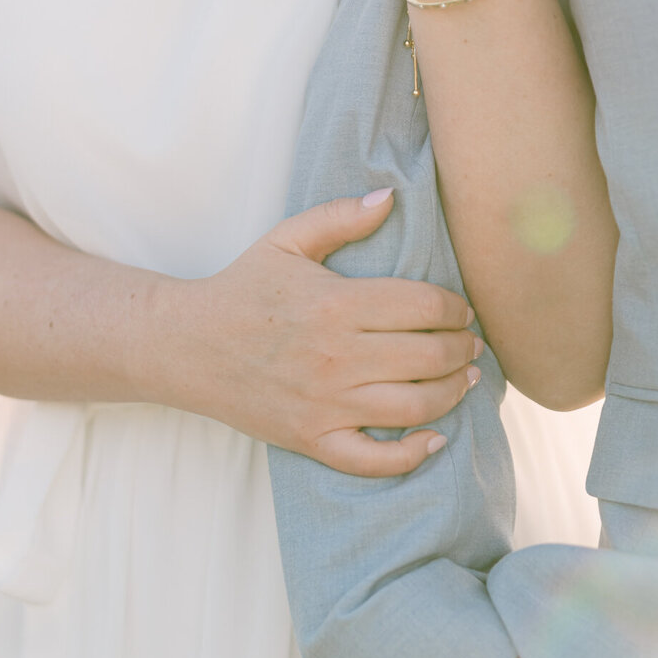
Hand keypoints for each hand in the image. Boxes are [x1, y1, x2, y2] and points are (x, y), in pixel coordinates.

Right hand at [145, 191, 482, 474]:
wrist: (184, 344)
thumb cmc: (242, 288)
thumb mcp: (287, 241)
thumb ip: (341, 216)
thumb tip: (391, 197)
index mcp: (337, 304)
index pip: (424, 308)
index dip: (457, 309)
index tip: (463, 310)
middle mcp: (337, 357)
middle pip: (429, 358)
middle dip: (464, 350)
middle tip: (472, 345)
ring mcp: (326, 403)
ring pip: (415, 408)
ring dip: (453, 394)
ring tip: (465, 380)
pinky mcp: (312, 438)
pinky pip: (374, 460)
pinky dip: (412, 454)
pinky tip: (435, 439)